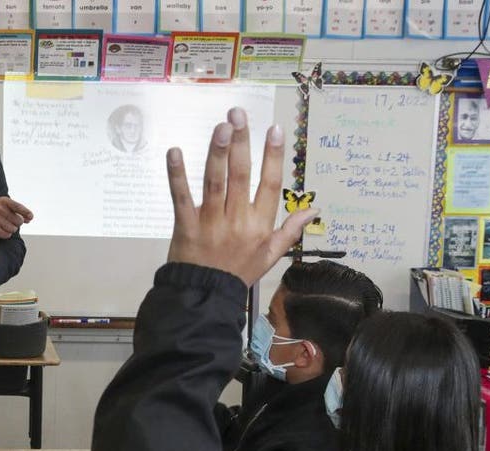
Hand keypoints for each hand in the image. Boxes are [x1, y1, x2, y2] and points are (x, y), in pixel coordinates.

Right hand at [0, 197, 32, 238]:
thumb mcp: (2, 204)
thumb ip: (16, 210)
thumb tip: (29, 218)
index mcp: (4, 201)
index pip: (19, 207)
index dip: (26, 213)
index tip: (31, 217)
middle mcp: (0, 209)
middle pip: (19, 221)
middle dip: (17, 223)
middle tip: (11, 221)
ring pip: (13, 229)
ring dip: (11, 229)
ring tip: (4, 224)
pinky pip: (7, 235)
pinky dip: (6, 234)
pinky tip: (1, 229)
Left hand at [165, 108, 316, 287]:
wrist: (205, 296)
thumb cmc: (238, 273)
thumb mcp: (271, 256)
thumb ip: (291, 230)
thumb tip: (313, 209)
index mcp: (259, 225)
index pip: (270, 185)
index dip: (273, 156)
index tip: (274, 130)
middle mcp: (237, 220)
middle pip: (240, 175)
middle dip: (241, 143)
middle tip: (239, 115)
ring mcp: (210, 222)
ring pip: (215, 182)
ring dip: (217, 152)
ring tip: (221, 126)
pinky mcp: (185, 226)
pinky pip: (180, 197)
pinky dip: (177, 175)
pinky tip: (175, 152)